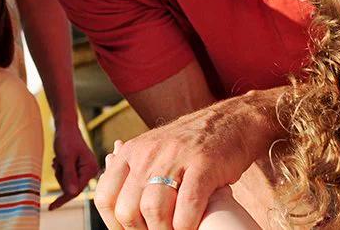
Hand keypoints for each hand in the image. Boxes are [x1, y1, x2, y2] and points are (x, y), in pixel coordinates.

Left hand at [48, 122, 98, 207]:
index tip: (51, 207)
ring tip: (59, 159)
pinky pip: (68, 177)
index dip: (62, 199)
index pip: (76, 191)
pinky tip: (60, 160)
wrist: (66, 127)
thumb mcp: (65, 158)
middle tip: (58, 162)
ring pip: (68, 183)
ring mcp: (86, 169)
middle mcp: (91, 171)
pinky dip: (61, 170)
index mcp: (90, 169)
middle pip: (71, 188)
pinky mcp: (80, 168)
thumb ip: (69, 176)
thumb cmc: (66, 140)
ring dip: (60, 173)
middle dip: (61, 178)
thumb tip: (72, 193)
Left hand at [94, 99, 270, 229]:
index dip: (115, 224)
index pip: (105, 197)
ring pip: (154, 209)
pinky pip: (188, 203)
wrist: (234, 119)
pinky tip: (190, 227)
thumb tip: (110, 199)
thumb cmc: (193, 146)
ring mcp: (176, 156)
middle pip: (128, 208)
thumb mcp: (154, 151)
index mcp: (131, 152)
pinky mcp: (204, 163)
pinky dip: (186, 224)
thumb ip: (133, 173)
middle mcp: (148, 153)